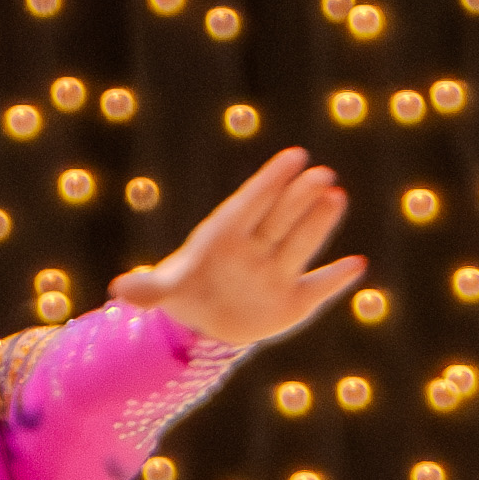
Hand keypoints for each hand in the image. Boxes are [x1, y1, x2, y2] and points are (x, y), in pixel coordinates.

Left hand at [114, 149, 366, 350]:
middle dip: (299, 197)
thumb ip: (150, 289)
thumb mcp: (167, 292)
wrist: (207, 323)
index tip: (294, 156)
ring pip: (300, 244)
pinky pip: (318, 288)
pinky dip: (337, 279)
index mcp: (225, 237)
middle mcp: (256, 248)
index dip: (271, 181)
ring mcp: (277, 272)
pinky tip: (357, 264)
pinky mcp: (294, 300)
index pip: (251, 203)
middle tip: (321, 173)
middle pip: (279, 218)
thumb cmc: (188, 292)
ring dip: (319, 223)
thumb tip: (120, 290)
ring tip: (337, 196)